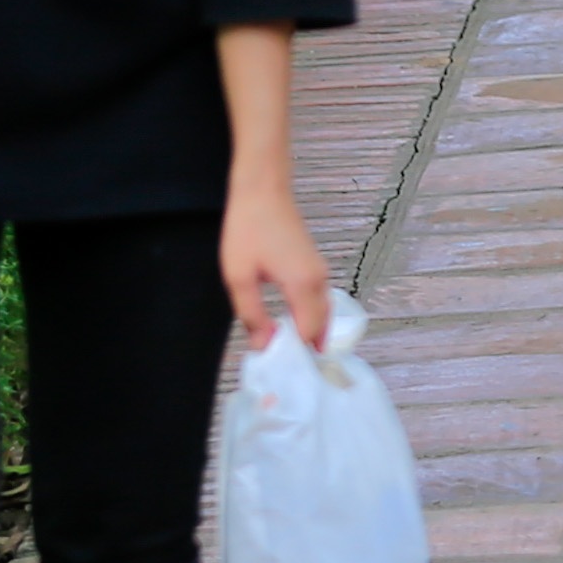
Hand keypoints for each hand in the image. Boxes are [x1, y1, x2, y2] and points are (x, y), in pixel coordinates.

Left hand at [220, 171, 331, 352]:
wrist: (263, 190)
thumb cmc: (248, 231)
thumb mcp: (240, 278)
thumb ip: (253, 315)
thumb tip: (263, 346)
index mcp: (303, 285)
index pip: (310, 334)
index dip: (297, 356)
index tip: (278, 372)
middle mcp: (319, 280)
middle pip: (322, 326)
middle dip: (306, 349)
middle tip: (282, 368)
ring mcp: (319, 271)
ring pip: (322, 313)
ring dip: (308, 333)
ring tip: (283, 351)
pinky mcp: (313, 265)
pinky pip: (318, 300)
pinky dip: (309, 317)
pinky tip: (288, 325)